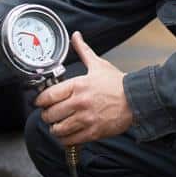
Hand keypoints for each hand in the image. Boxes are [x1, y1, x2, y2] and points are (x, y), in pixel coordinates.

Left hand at [33, 31, 133, 145]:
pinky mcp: (93, 132)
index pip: (49, 95)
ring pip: (58, 129)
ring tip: (57, 126)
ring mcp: (86, 119)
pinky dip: (65, 139)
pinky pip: (71, 140)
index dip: (40, 101)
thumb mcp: (98, 64)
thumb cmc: (117, 83)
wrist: (136, 99)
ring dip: (54, 129)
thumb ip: (83, 50)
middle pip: (50, 114)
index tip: (39, 103)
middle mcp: (80, 102)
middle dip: (46, 116)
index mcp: (78, 85)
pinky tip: (67, 135)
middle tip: (49, 115)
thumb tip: (75, 36)